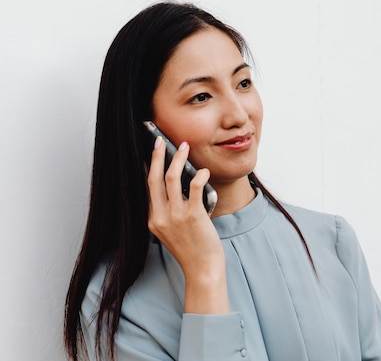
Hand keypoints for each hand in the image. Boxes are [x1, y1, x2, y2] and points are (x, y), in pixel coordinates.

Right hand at [146, 137, 227, 313]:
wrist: (202, 269)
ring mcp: (176, 216)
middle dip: (158, 156)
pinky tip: (203, 170)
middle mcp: (160, 216)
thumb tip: (175, 188)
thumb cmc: (192, 250)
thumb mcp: (172, 231)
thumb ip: (170, 212)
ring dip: (178, 159)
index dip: (150, 167)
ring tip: (184, 147)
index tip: (152, 152)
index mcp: (153, 219)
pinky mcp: (193, 216)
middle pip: (155, 178)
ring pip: (172, 178)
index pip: (148, 187)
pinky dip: (199, 175)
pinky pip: (194, 188)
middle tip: (161, 140)